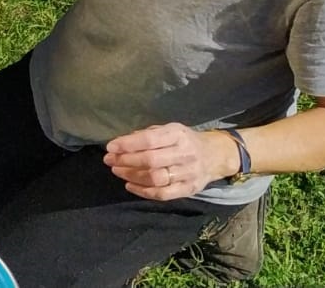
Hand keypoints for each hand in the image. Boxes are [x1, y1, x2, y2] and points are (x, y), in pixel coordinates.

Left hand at [103, 123, 234, 200]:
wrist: (215, 155)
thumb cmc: (184, 140)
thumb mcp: (169, 130)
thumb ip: (147, 135)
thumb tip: (121, 143)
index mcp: (178, 134)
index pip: (150, 140)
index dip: (128, 144)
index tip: (110, 147)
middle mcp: (185, 153)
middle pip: (151, 160)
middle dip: (126, 161)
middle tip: (109, 160)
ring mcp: (188, 173)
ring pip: (155, 178)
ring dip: (131, 176)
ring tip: (117, 171)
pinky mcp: (189, 189)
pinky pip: (163, 194)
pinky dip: (143, 192)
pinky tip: (129, 185)